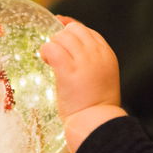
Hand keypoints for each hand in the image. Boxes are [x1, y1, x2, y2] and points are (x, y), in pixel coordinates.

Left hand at [41, 21, 125, 152]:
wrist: (97, 123)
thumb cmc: (97, 106)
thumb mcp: (102, 77)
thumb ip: (92, 62)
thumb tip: (71, 49)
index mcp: (107, 55)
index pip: (88, 31)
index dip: (71, 29)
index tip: (60, 30)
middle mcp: (97, 54)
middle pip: (74, 30)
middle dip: (61, 39)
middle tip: (56, 55)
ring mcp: (84, 61)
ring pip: (61, 37)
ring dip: (52, 46)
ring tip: (50, 61)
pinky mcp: (68, 70)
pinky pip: (51, 49)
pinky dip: (46, 52)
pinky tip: (46, 62)